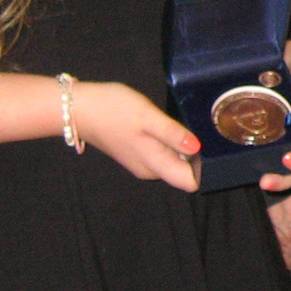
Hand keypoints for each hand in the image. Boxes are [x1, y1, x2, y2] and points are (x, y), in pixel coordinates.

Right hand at [71, 81, 200, 190]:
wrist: (78, 108)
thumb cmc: (114, 110)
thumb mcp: (147, 117)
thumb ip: (172, 134)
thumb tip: (198, 149)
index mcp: (154, 165)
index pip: (189, 182)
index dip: (205, 167)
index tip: (213, 146)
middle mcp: (149, 170)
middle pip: (183, 172)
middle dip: (197, 155)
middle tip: (203, 128)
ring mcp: (141, 162)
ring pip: (173, 162)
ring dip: (183, 147)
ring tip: (187, 123)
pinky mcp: (135, 152)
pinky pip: (162, 154)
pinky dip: (170, 142)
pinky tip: (169, 124)